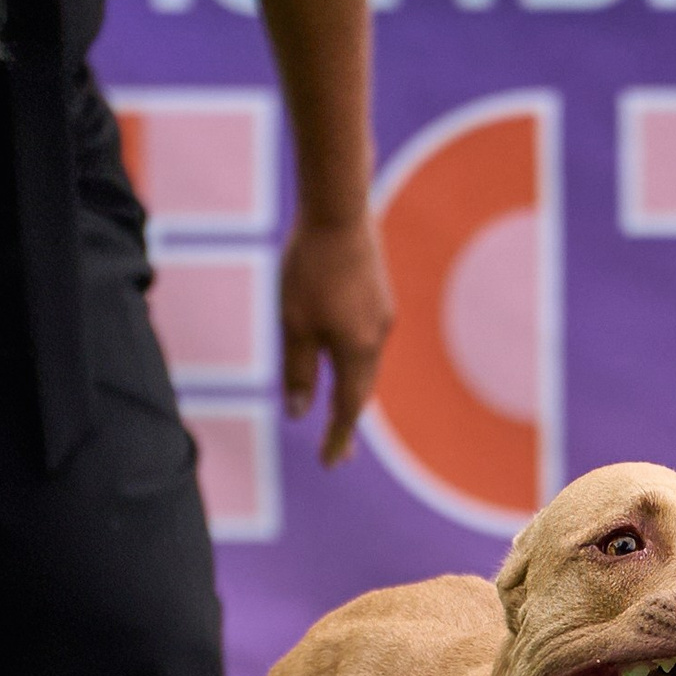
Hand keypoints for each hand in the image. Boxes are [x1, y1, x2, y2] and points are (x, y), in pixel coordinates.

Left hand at [280, 213, 391, 466]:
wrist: (339, 211)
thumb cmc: (310, 269)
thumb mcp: (293, 324)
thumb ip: (298, 370)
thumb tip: (300, 412)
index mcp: (357, 349)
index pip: (348, 408)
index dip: (337, 437)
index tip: (330, 464)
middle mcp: (377, 336)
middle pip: (362, 390)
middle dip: (347, 422)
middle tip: (338, 453)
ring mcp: (382, 314)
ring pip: (365, 364)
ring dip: (352, 391)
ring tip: (338, 412)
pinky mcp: (378, 295)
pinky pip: (367, 341)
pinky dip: (354, 362)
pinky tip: (343, 358)